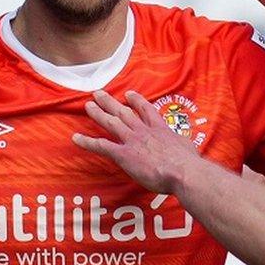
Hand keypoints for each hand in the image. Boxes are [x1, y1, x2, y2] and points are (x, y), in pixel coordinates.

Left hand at [73, 90, 201, 192]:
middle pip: (124, 112)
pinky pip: (101, 146)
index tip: (128, 94)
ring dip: (98, 114)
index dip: (136, 101)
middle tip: (98, 94)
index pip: (146, 110)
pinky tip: (76, 138)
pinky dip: (87, 141)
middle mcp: (144, 130)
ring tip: (88, 105)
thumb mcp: (186, 148)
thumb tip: (184, 148)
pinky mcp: (124, 154)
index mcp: (160, 128)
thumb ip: (181, 145)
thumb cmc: (189, 164)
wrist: (182, 171)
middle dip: (110, 102)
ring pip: (111, 123)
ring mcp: (132, 140)